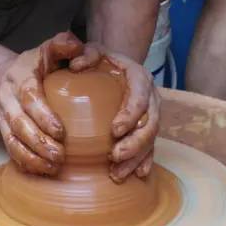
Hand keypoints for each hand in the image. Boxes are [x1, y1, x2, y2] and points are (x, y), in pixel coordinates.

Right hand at [0, 31, 84, 175]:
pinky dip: (24, 163)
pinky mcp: (1, 130)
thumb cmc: (35, 64)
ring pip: (11, 140)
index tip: (61, 132)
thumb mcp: (48, 48)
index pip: (30, 98)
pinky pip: (9, 150)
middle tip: (59, 156)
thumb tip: (77, 47)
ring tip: (52, 167)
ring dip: (31, 157)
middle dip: (38, 143)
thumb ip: (63, 44)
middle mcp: (7, 98)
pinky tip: (42, 171)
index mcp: (20, 77)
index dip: (43, 116)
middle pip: (18, 124)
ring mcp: (1, 116)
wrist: (2, 75)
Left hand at [71, 45, 160, 182]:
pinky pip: (150, 147)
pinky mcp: (146, 127)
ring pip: (151, 139)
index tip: (114, 131)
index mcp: (139, 77)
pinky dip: (144, 161)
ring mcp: (150, 114)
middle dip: (135, 143)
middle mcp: (150, 97)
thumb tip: (75, 66)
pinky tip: (136, 175)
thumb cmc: (101, 60)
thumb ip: (85, 54)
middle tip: (115, 157)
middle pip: (150, 123)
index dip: (130, 115)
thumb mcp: (93, 50)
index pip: (140, 97)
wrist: (114, 66)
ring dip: (136, 157)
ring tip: (118, 173)